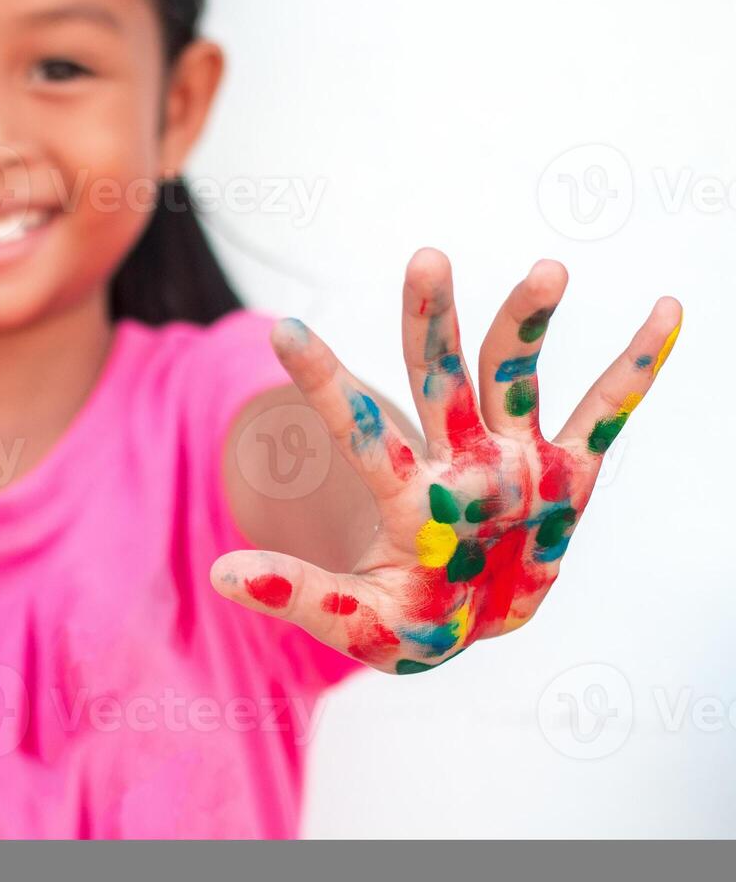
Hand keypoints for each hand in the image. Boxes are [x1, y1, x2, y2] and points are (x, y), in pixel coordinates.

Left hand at [212, 248, 681, 673]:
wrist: (462, 623)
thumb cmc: (404, 619)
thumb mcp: (352, 622)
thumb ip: (297, 596)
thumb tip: (217, 575)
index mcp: (406, 497)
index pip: (358, 430)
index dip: (322, 382)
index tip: (283, 329)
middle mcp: (458, 463)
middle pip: (437, 379)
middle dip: (433, 322)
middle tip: (426, 258)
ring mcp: (513, 463)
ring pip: (516, 379)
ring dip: (528, 326)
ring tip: (546, 270)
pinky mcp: (566, 478)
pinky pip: (606, 416)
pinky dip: (636, 368)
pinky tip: (664, 310)